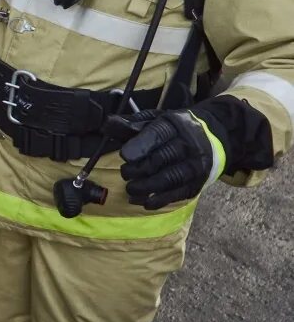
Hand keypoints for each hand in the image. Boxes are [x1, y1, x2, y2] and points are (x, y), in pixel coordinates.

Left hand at [107, 108, 225, 209]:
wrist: (213, 137)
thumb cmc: (174, 130)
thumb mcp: (154, 120)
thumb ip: (131, 124)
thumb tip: (108, 124)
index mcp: (175, 125)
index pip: (157, 135)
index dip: (140, 146)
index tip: (124, 156)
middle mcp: (188, 145)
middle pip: (161, 159)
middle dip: (138, 169)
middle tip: (125, 173)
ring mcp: (195, 166)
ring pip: (168, 179)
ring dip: (145, 187)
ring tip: (131, 189)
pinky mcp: (197, 183)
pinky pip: (177, 195)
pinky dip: (158, 201)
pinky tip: (143, 202)